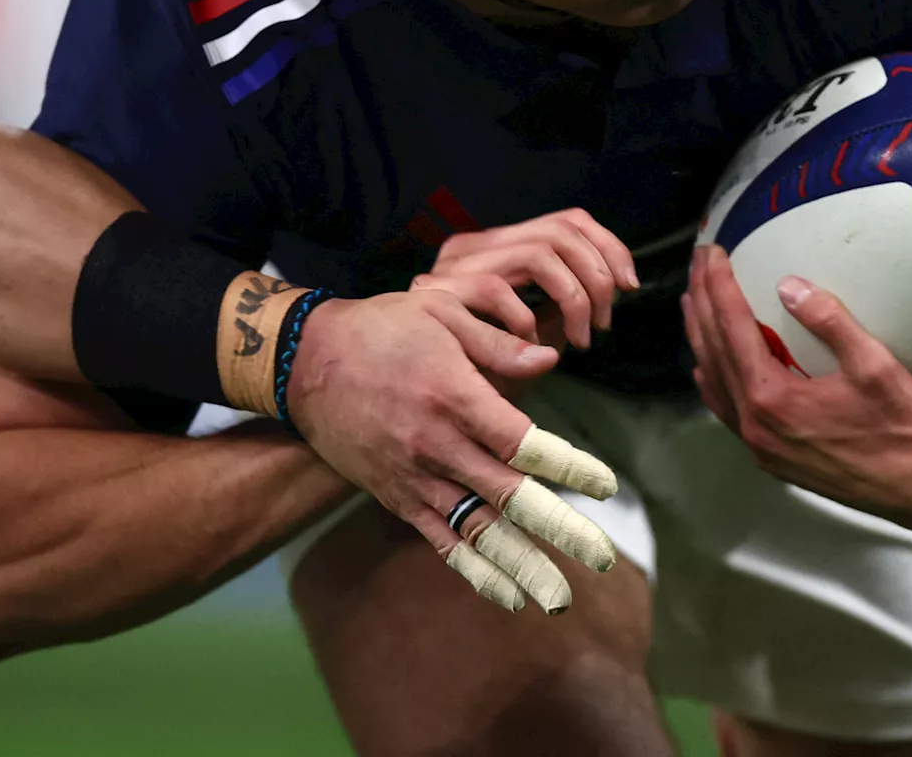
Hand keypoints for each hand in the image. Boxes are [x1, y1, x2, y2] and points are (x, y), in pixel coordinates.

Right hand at [287, 288, 618, 613]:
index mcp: (452, 394)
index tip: (605, 485)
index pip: (519, 439)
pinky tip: (507, 596)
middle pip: (506, 494)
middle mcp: (436, 443)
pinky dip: (474, 571)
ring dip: (519, 565)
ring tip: (556, 599)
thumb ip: (496, 342)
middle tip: (602, 557)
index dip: (565, 465)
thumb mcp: (439, 311)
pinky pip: (439, 540)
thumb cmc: (381, 327)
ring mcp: (414, 475)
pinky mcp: (396, 495)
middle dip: (558, 527)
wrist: (306, 361)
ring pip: (475, 528)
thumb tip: (551, 360)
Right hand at [413, 209, 638, 349]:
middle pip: (561, 229)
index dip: (609, 247)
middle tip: (604, 323)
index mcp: (496, 249)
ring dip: (574, 297)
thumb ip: (558, 309)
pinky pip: (500, 290)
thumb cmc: (475, 370)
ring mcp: (457, 265)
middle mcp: (476, 246)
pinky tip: (530, 347)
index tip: (629, 286)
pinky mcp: (441, 292)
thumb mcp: (530, 334)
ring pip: (540, 252)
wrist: (412, 391)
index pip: (566, 220)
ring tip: (580, 337)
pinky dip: (527, 320)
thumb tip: (607, 289)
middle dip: (598, 275)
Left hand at [683, 245, 911, 535]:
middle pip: (712, 349)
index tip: (709, 253)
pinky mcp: (768, 457)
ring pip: (712, 380)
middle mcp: (752, 423)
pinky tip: (707, 362)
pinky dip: (712, 377)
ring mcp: (757, 444)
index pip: (730, 327)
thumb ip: (829, 321)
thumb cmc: (903, 426)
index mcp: (770, 397)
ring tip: (693, 301)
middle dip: (701, 302)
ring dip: (700, 337)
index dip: (717, 285)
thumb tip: (788, 285)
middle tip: (697, 265)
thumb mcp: (874, 365)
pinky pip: (725, 409)